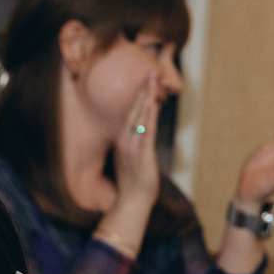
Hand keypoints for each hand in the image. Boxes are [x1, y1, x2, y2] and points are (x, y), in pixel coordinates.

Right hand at [108, 80, 164, 213]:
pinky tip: (152, 104)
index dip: (136, 95)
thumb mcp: (130, 157)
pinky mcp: (142, 156)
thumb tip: (142, 129)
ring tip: (152, 81)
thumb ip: (135, 142)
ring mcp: (132, 147)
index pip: (128, 112)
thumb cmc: (133, 182)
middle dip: (142, 90)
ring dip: (145, 97)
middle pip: (132, 110)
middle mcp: (124, 140)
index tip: (143, 79)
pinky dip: (149, 117)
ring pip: (138, 117)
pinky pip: (146, 133)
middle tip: (149, 71)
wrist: (131, 202)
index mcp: (121, 140)